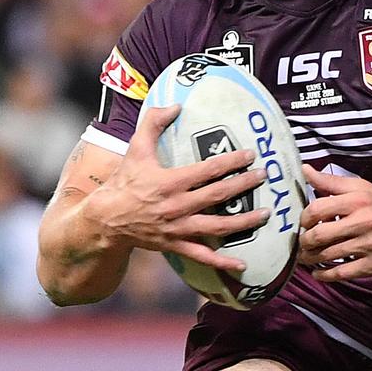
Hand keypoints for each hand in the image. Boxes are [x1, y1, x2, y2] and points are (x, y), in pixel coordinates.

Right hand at [83, 105, 268, 271]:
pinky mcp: (176, 245)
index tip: (251, 155)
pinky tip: (243, 265)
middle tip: (265, 175)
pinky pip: (202, 256)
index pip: (208, 170)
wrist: (105, 220)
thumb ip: (153, 123)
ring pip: (217, 227)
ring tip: (266, 213)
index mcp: (170, 182)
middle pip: (218, 196)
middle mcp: (177, 206)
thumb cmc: (124, 182)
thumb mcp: (135, 148)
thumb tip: (175, 104)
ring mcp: (178, 228)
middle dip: (244, 185)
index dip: (231, 162)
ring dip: (244, 221)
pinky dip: (223, 263)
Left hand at [298, 165, 371, 280]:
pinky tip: (318, 272)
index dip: (303, 219)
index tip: (304, 223)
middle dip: (304, 242)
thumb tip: (304, 169)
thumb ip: (331, 181)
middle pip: (318, 235)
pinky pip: (341, 273)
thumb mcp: (362, 188)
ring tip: (306, 257)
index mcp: (358, 199)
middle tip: (302, 243)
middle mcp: (363, 221)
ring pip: (327, 255)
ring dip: (310, 259)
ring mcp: (369, 245)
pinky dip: (324, 275)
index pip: (316, 209)